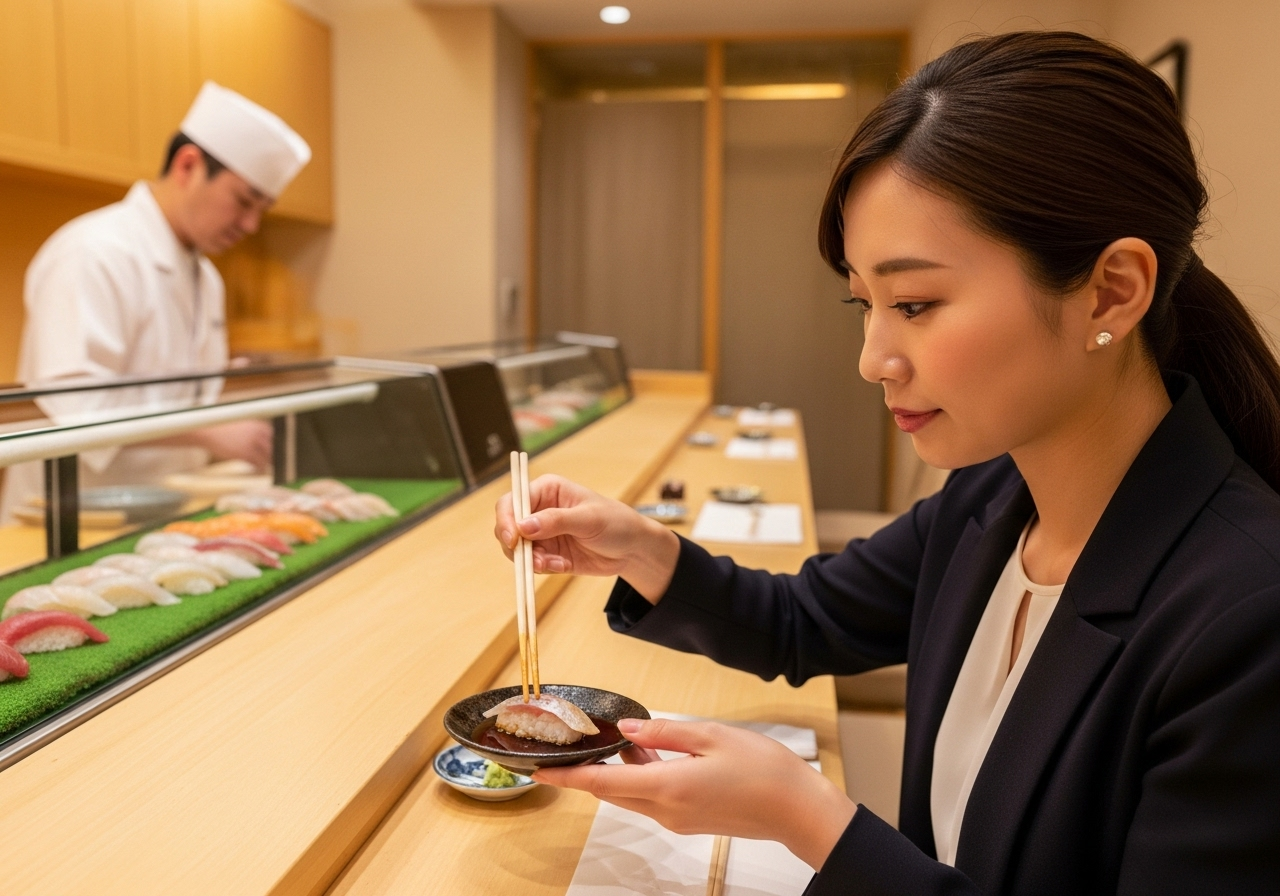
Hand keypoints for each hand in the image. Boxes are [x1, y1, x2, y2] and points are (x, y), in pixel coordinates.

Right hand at [194, 420, 272, 468]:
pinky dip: (259, 468)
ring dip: (267, 463)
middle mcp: (257, 433)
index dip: (276, 446)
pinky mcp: (244, 453)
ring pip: (267, 457)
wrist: (209, 432)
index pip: (275, 437)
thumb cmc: (225, 430)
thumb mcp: (243, 427)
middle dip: (274, 456)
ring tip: (265, 467)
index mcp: (258, 425)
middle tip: (275, 463)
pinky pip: (257, 464)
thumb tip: (268, 446)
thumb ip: (255, 434)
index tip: (277, 453)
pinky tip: (257, 469)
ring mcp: (251, 443)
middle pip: (273, 448)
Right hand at [493, 474, 679, 600]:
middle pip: (507, 526)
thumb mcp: (588, 519)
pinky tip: (563, 566)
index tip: (512, 539)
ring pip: (517, 549)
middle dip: (517, 546)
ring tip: (556, 564)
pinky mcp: (548, 553)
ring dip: (531, 560)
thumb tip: (523, 526)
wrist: (632, 549)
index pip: (513, 501)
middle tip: (535, 560)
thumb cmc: (616, 522)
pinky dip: (543, 568)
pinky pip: (532, 563)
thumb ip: (556, 521)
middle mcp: (539, 510)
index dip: (506, 519)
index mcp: (547, 490)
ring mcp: (542, 533)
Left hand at [533, 718, 855, 870]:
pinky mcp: (690, 820)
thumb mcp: (710, 735)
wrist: (797, 809)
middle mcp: (665, 811)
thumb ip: (663, 733)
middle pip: (612, 792)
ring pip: (632, 794)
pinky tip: (648, 753)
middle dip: (587, 772)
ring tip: (612, 741)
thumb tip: (626, 731)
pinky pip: (653, 798)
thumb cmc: (762, 770)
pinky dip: (642, 777)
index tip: (539, 771)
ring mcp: (677, 820)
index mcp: (666, 788)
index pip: (601, 784)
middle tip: (570, 747)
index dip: (567, 777)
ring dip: (619, 771)